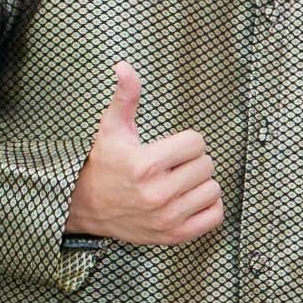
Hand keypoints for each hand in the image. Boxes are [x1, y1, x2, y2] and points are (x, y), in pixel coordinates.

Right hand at [65, 62, 222, 245]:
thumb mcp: (111, 129)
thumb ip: (125, 97)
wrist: (87, 207)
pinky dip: (208, 206)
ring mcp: (167, 217)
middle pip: (207, 165)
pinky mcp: (174, 235)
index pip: (197, 142)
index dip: (186, 141)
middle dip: (192, 161)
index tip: (172, 147)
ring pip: (213, 189)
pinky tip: (188, 199)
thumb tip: (124, 67)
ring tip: (179, 182)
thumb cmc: (104, 166)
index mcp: (144, 164)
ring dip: (200, 184)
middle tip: (174, 165)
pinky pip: (215, 216)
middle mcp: (156, 194)